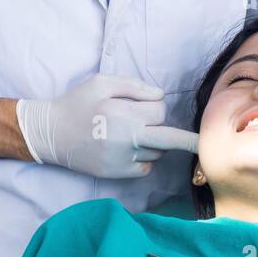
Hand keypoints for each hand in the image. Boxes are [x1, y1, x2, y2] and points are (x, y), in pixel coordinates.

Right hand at [16, 74, 198, 178]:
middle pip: (169, 139)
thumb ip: (134, 86)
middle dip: (190, 141)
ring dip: (153, 141)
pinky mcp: (116, 174)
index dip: (155, 105)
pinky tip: (126, 148)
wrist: (50, 133)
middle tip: (207, 144)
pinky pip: (145, 167)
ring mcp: (121, 159)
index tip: (146, 105)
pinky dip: (143, 158)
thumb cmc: (77, 103)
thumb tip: (161, 96)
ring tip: (130, 133)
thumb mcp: (102, 83)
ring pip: (156, 151)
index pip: (160, 110)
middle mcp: (125, 138)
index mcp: (123, 113)